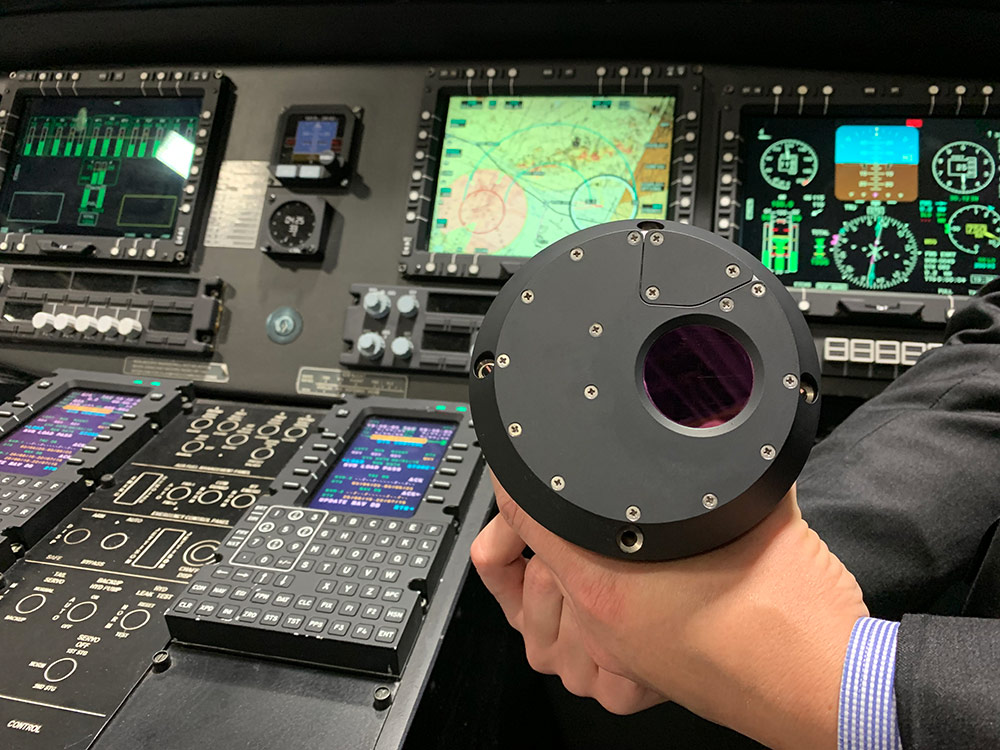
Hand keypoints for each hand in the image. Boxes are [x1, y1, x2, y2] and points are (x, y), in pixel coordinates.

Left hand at [471, 474, 867, 749]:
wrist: (828, 685)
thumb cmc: (794, 614)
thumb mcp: (756, 505)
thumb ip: (720, 457)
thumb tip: (714, 409)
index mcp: (608, 580)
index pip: (524, 515)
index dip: (515, 481)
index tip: (517, 465)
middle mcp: (601, 625)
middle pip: (522, 569)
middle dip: (525, 536)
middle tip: (540, 511)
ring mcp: (616, 658)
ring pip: (539, 629)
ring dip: (543, 591)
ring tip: (565, 560)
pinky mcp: (638, 679)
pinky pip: (581, 667)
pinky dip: (576, 640)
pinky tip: (601, 610)